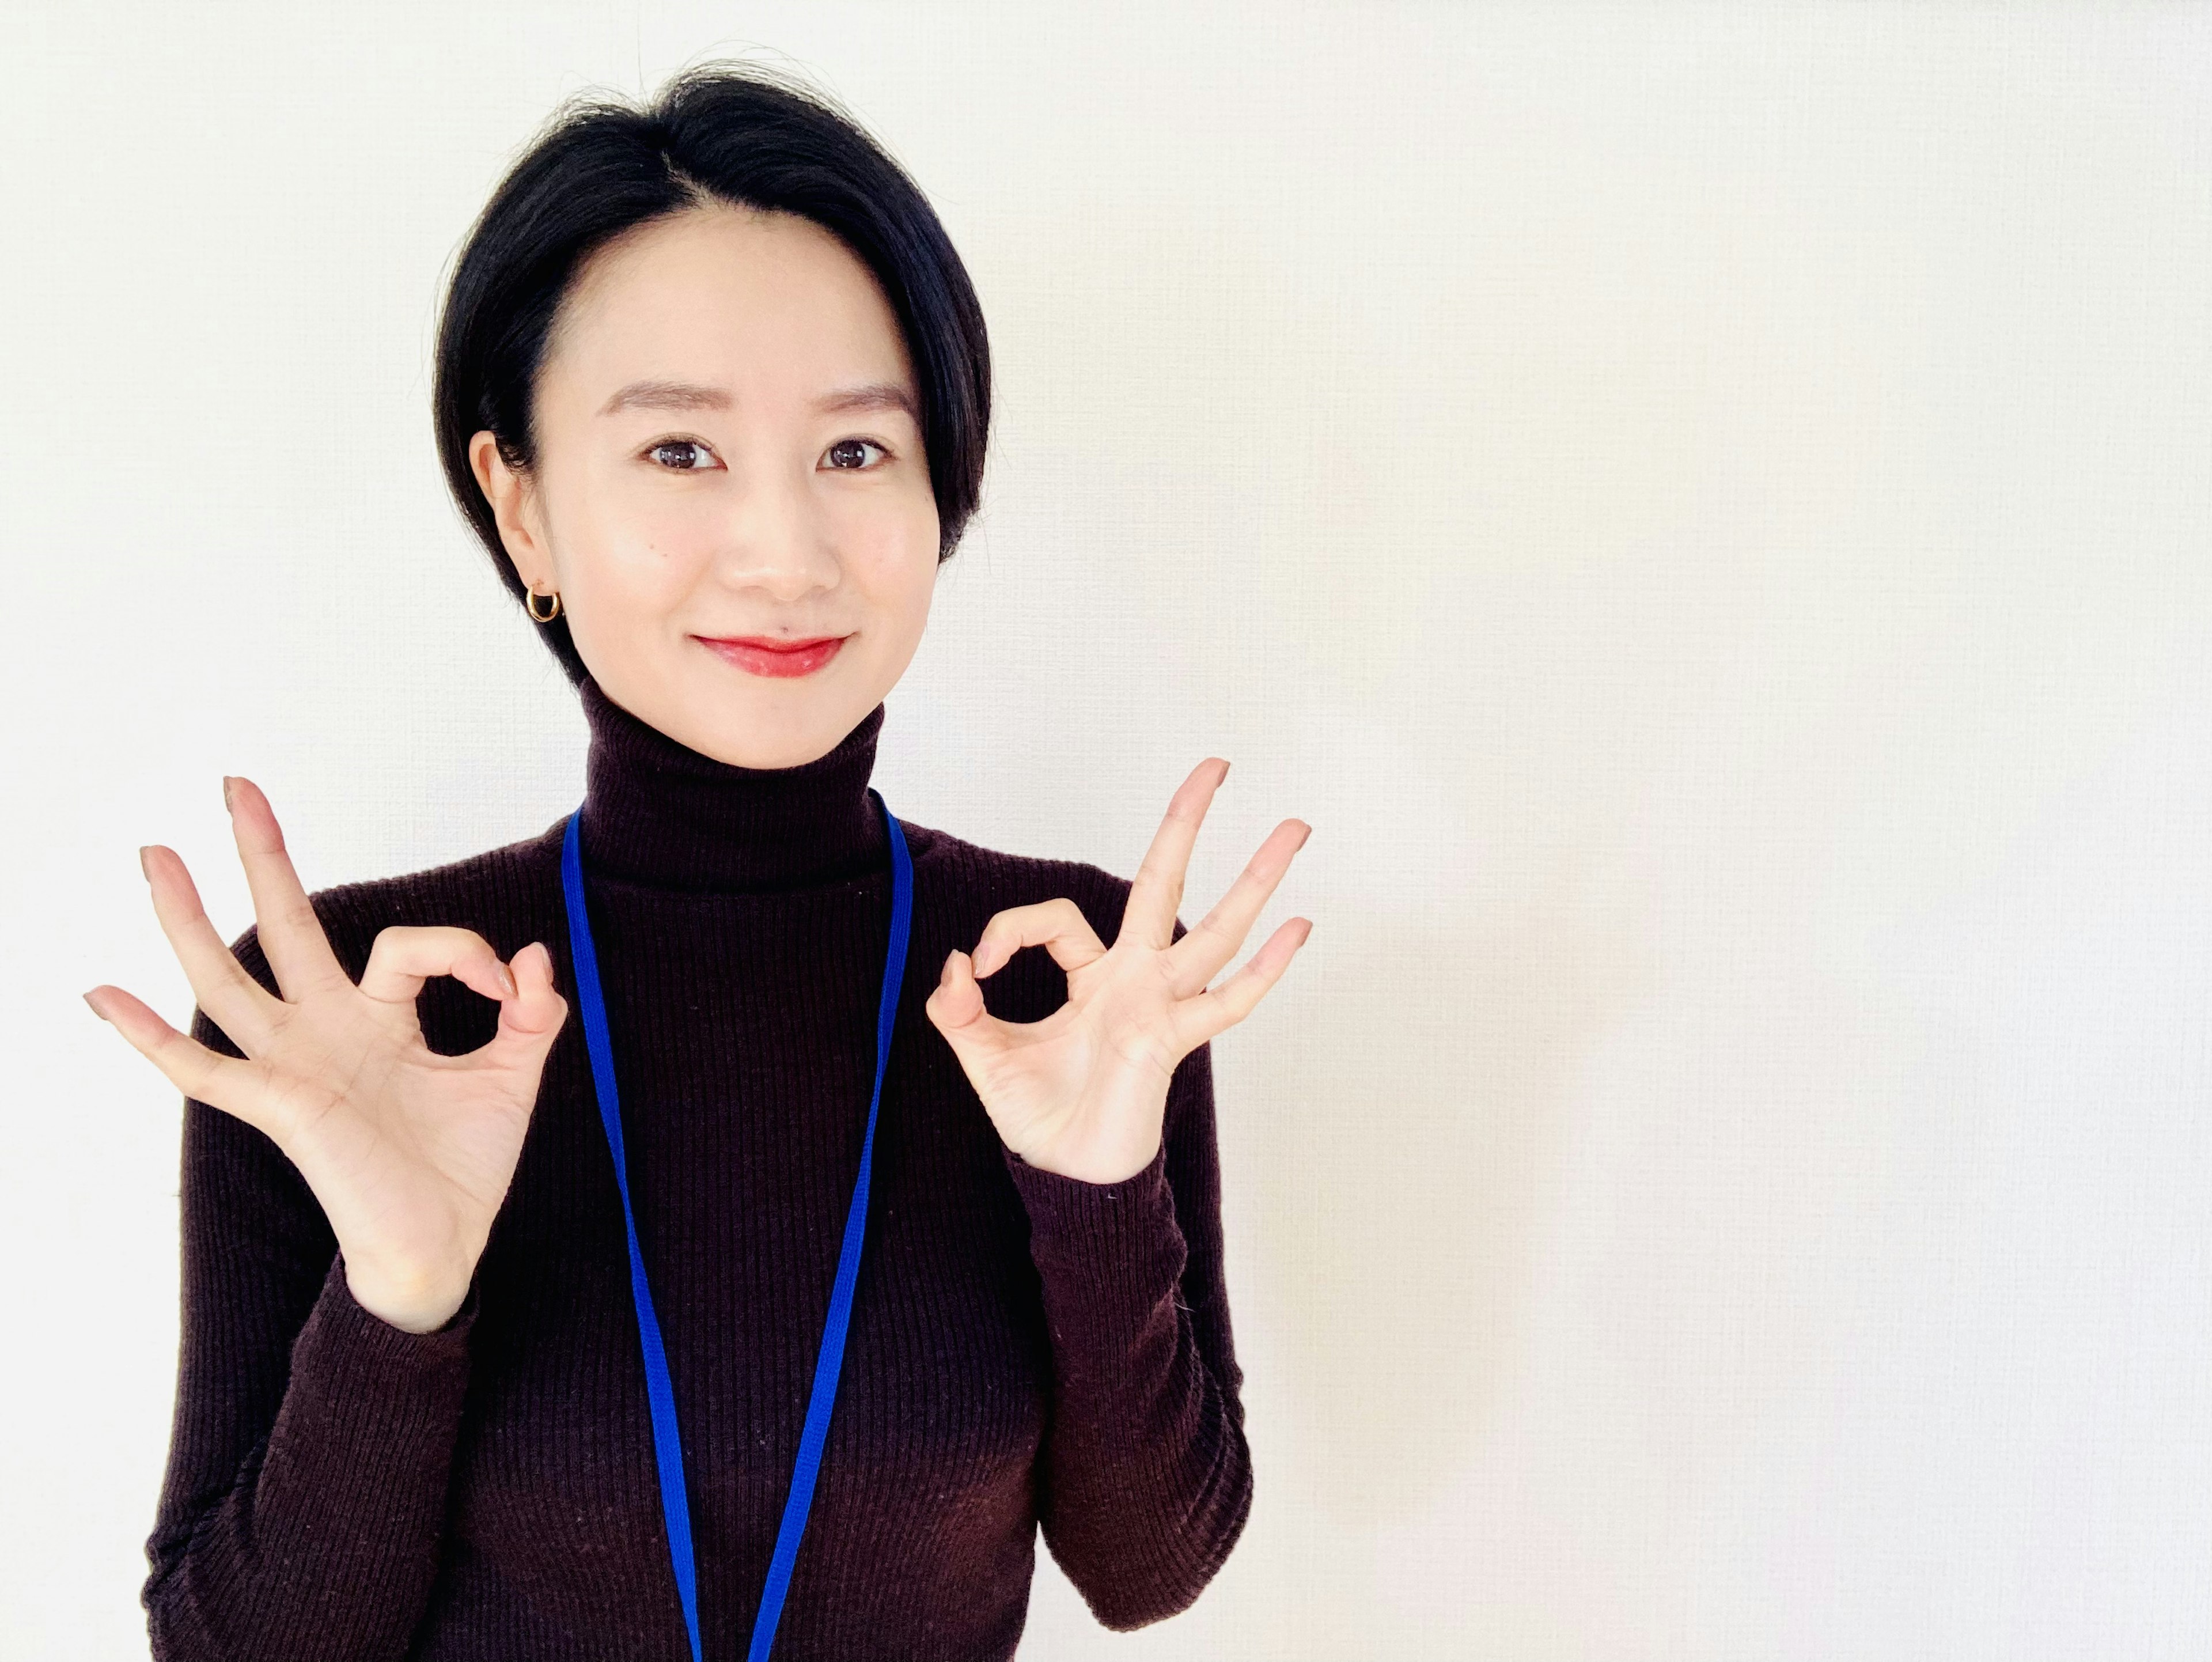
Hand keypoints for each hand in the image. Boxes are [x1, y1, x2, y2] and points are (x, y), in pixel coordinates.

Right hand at [84, 776, 567, 1332]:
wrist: (445, 1244)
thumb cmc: (464, 1167)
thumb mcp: (514, 1077)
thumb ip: (532, 1015)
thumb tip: (534, 956)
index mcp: (379, 1017)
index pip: (411, 946)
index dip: (469, 954)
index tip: (512, 990)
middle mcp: (326, 1030)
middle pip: (287, 927)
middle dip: (264, 856)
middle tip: (237, 785)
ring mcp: (294, 1064)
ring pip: (228, 980)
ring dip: (190, 919)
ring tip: (157, 855)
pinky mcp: (279, 1106)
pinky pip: (201, 1070)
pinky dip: (150, 1037)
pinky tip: (102, 996)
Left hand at [925, 758, 1310, 1184]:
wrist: (1067, 1177)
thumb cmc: (1039, 1118)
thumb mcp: (983, 1056)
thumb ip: (959, 1012)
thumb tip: (954, 966)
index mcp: (1092, 977)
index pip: (1057, 921)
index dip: (1009, 932)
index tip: (976, 969)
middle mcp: (1135, 980)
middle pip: (1163, 884)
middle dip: (1186, 823)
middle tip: (1217, 765)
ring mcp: (1162, 1005)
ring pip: (1215, 929)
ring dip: (1255, 878)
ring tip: (1295, 827)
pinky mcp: (1175, 1041)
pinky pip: (1228, 1002)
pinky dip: (1264, 968)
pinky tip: (1298, 928)